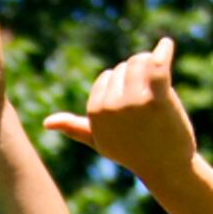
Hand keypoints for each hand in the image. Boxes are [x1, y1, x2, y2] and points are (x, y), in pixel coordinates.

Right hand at [47, 38, 193, 183]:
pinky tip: (166, 44)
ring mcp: (134, 103)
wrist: (166, 168)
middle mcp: (111, 106)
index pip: (108, 76)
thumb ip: (74, 127)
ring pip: (140, 62)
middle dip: (137, 78)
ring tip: (159, 89)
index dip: (122, 86)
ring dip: (151, 67)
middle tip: (149, 107)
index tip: (133, 108)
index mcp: (95, 111)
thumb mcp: (99, 140)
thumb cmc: (132, 153)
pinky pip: (158, 66)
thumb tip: (46, 123)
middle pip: (124, 67)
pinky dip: (164, 51)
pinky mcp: (157, 100)